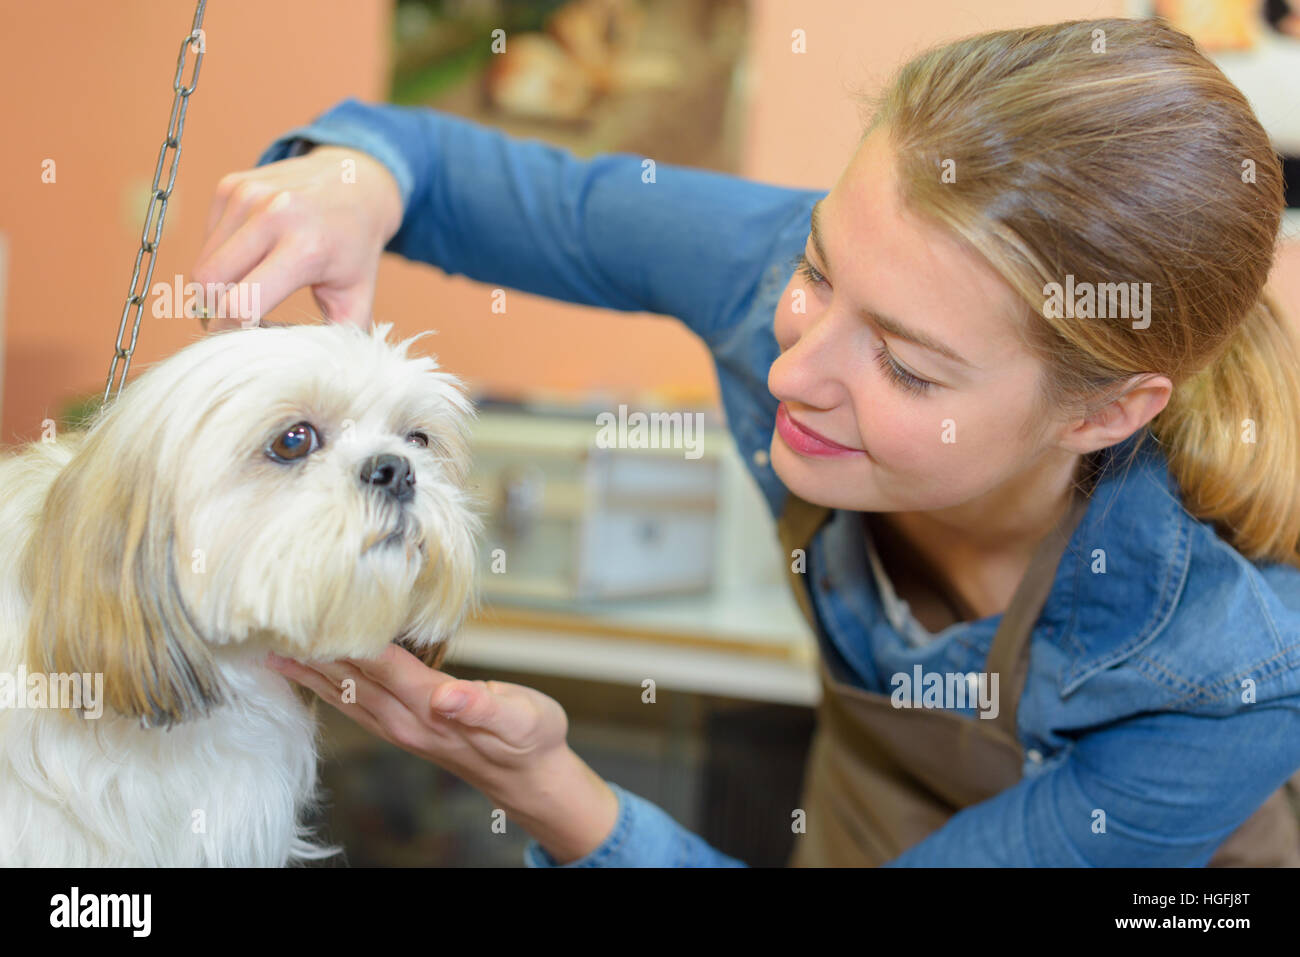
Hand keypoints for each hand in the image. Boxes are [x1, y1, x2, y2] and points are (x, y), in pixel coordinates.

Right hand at [192, 145, 402, 329]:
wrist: (355, 182)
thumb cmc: (355, 248)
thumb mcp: (358, 297)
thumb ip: (337, 339)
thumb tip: (311, 375)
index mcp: (306, 247)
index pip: (242, 303)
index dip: (231, 331)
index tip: (240, 342)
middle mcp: (273, 214)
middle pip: (209, 284)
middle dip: (215, 312)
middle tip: (236, 323)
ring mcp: (248, 194)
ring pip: (202, 263)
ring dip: (216, 287)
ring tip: (248, 291)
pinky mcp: (231, 185)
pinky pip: (206, 240)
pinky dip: (219, 257)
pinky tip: (251, 256)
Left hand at [267, 643, 619, 862]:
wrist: (531, 778)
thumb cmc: (532, 738)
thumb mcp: (522, 717)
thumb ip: (482, 706)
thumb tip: (447, 697)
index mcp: (433, 707)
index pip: (380, 664)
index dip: (347, 637)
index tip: (314, 611)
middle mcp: (407, 720)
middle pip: (350, 679)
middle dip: (313, 652)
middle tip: (274, 625)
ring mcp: (400, 729)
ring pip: (344, 695)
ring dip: (309, 674)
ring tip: (273, 652)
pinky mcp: (402, 731)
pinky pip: (354, 706)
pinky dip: (327, 688)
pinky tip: (313, 678)